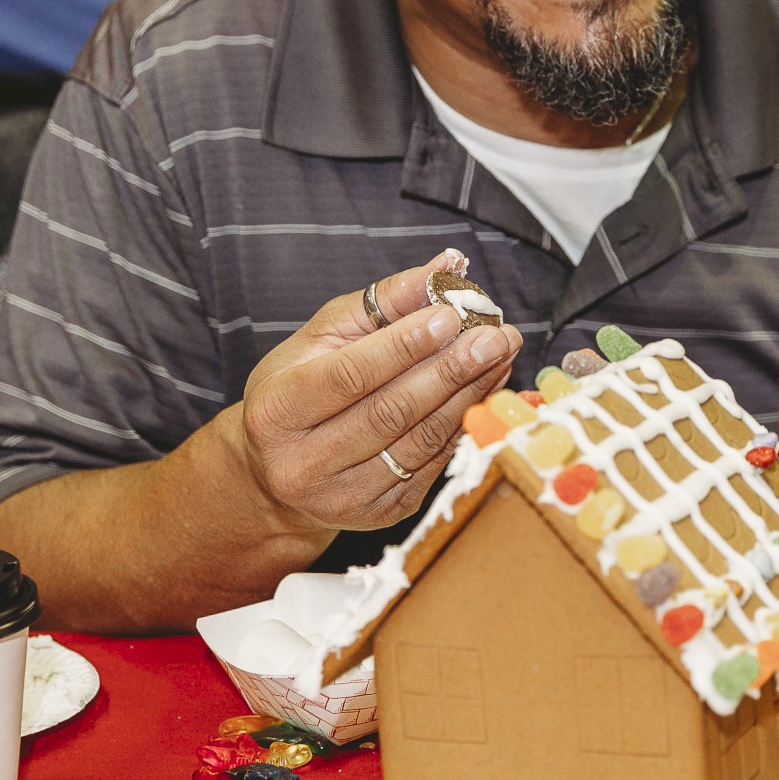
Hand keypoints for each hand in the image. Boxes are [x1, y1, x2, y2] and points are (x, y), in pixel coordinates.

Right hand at [237, 251, 521, 532]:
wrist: (278, 472)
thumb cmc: (302, 387)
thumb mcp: (326, 335)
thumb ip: (385, 300)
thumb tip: (446, 265)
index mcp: (277, 411)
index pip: (350, 375)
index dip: (404, 345)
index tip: (450, 315)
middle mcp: (302, 463)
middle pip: (391, 412)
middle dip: (451, 369)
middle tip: (495, 334)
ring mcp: (341, 497)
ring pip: (420, 441)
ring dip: (470, 393)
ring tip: (502, 354)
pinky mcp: (379, 515)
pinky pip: (433, 464)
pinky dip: (464, 422)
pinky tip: (487, 388)